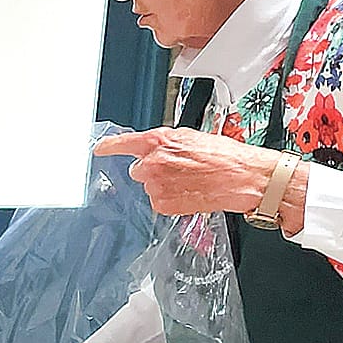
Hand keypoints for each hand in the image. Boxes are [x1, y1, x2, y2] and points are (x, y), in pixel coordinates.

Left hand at [95, 128, 277, 218]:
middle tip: (179, 169)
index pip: (124, 143)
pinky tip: (190, 191)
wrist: (242, 177)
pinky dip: (171, 199)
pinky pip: (158, 201)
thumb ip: (167, 144)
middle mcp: (153, 163)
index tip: (100, 150)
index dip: (110, 146)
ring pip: (149, 186)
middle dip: (153, 170)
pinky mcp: (163, 204)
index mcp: (160, 141)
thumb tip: (155, 150)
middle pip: (138, 169)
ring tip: (191, 180)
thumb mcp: (192, 138)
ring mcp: (156, 186)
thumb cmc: (225, 156)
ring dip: (164, 184)